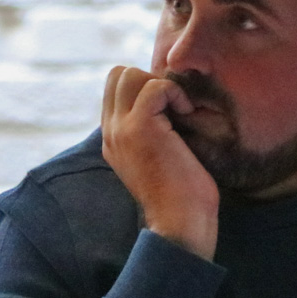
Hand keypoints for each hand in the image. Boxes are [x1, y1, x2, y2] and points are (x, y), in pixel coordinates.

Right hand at [100, 65, 219, 260]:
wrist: (179, 223)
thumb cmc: (181, 197)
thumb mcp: (158, 158)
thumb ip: (152, 133)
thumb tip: (169, 105)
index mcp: (112, 138)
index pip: (114, 88)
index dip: (143, 87)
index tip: (168, 109)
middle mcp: (110, 131)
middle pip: (117, 74)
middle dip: (150, 80)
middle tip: (173, 107)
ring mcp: (121, 128)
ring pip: (129, 74)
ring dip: (161, 85)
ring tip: (179, 112)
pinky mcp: (140, 127)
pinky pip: (155, 86)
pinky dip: (175, 93)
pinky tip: (186, 115)